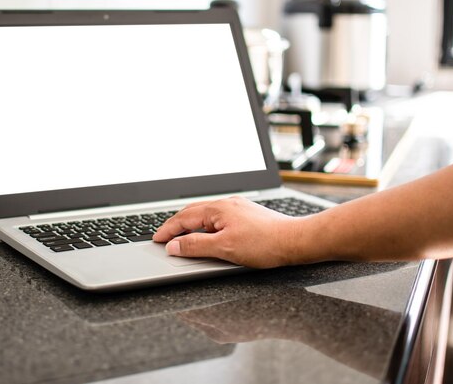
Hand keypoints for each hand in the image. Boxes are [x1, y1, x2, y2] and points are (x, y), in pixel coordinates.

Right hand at [152, 196, 315, 267]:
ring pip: (205, 213)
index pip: (183, 218)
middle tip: (164, 236)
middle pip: (192, 212)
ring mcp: (237, 207)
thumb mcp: (224, 249)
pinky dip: (204, 224)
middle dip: (175, 224)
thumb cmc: (264, 244)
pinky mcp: (246, 214)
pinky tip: (207, 232)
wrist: (295, 241)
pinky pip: (217, 216)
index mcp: (217, 209)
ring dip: (190, 223)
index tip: (157, 239)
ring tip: (180, 234)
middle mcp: (226, 204)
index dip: (168, 230)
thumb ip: (195, 246)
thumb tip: (174, 246)